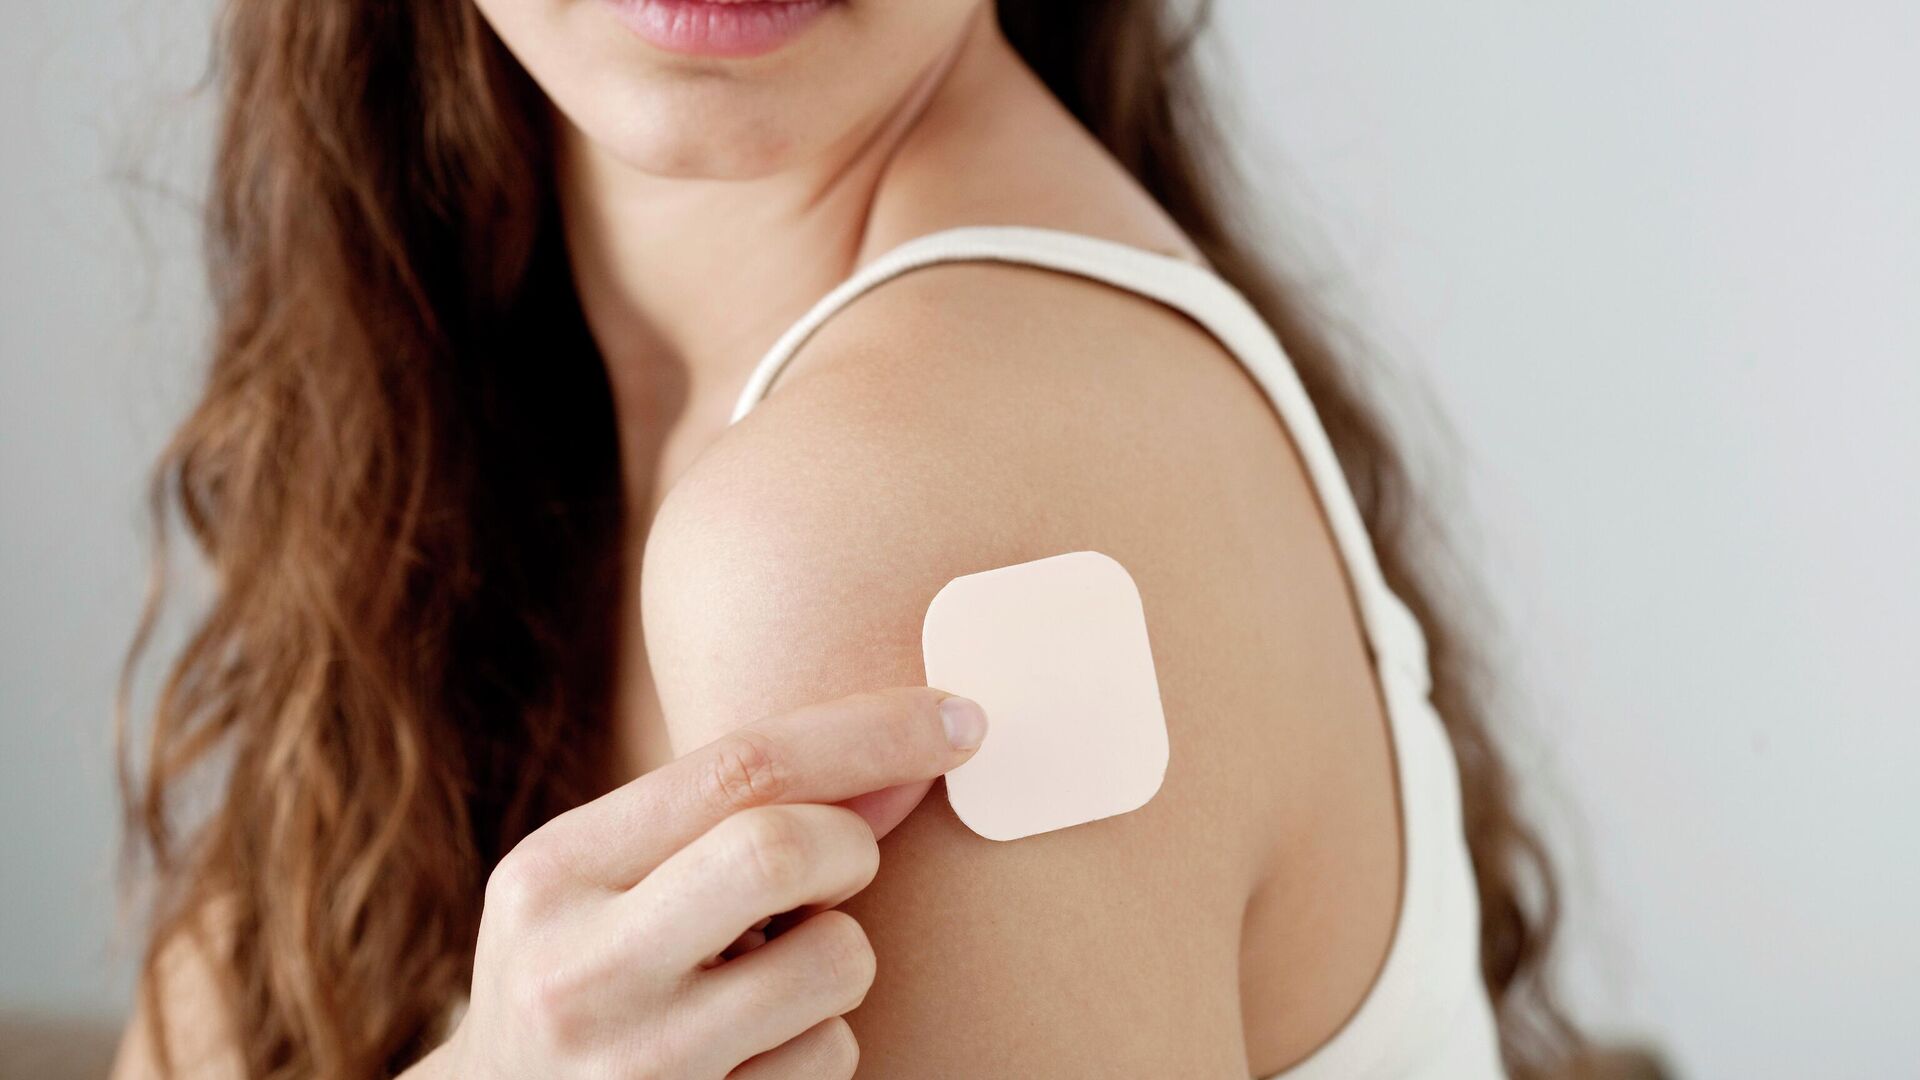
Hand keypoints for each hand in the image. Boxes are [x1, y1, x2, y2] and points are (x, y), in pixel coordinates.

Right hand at [418, 688, 988, 1078]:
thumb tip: (905, 762)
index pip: (740, 765)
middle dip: (847, 846)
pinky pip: (832, 1057)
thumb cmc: (587, 977)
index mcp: (553, 873)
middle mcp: (579, 971)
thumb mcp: (617, 883)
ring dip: (840, 958)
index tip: (960, 718)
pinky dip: (822, 1041)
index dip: (872, 732)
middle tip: (834, 872)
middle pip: (782, 848)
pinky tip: (754, 1051)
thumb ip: (738, 815)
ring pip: (834, 962)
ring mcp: (636, 1069)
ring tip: (770, 976)